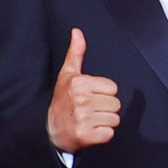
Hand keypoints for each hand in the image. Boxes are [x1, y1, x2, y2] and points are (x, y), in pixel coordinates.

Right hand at [45, 28, 119, 152]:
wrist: (51, 131)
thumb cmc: (62, 101)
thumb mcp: (67, 75)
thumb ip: (76, 53)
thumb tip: (77, 32)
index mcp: (79, 83)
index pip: (113, 88)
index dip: (104, 93)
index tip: (90, 96)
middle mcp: (81, 100)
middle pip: (116, 104)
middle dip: (106, 108)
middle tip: (90, 110)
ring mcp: (83, 118)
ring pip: (115, 119)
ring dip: (105, 122)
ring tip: (90, 120)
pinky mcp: (86, 135)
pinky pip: (109, 134)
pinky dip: (102, 135)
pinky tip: (90, 130)